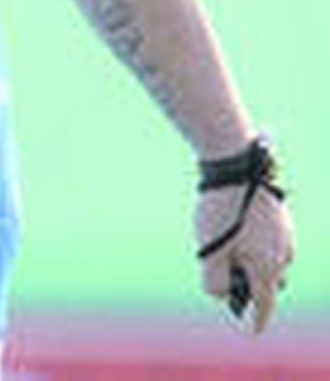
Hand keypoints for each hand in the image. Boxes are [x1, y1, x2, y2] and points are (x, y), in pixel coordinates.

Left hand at [195, 183, 294, 331]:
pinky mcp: (280, 216)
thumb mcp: (210, 250)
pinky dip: (252, 245)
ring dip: (249, 262)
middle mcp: (284, 254)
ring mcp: (285, 233)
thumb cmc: (221, 210)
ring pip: (267, 260)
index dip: (257, 320)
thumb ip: (215, 281)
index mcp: (269, 267)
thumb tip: (221, 294)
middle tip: (225, 281)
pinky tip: (234, 232)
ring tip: (225, 253)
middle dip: (248, 286)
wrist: (236, 163)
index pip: (265, 303)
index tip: (252, 332)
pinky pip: (268, 241)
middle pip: (266, 282)